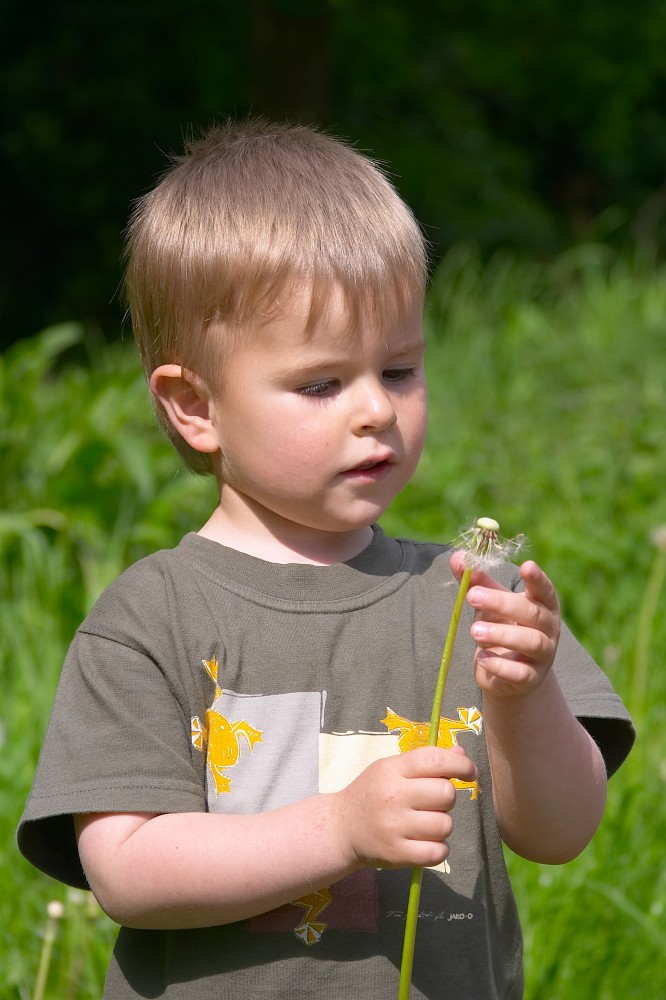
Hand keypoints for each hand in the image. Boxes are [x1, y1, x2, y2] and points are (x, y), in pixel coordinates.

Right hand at [334, 746, 477, 870]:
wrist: (341, 828)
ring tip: (424, 823)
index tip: (469, 772)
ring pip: (445, 825)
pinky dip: (438, 849)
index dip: (461, 764)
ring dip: (441, 825)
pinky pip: (438, 852)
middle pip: (446, 793)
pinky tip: (425, 842)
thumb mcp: (391, 768)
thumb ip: (425, 760)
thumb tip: (461, 754)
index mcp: (392, 770)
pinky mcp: (397, 854)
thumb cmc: (372, 793)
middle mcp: (393, 796)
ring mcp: (394, 827)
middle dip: (446, 797)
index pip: (435, 760)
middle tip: (432, 802)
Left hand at [450, 552, 560, 699]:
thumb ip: (476, 581)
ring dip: (502, 634)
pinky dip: (500, 665)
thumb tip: (456, 557)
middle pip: (532, 613)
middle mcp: (549, 628)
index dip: (537, 579)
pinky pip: (521, 673)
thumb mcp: (491, 604)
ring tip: (474, 630)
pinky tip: (482, 657)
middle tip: (472, 596)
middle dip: (501, 603)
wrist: (507, 673)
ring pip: (531, 642)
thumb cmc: (502, 627)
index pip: (545, 590)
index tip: (526, 565)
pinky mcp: (532, 678)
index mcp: (543, 605)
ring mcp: (543, 655)